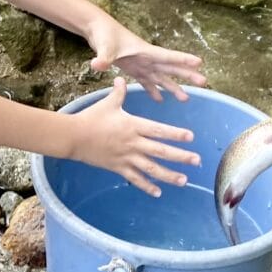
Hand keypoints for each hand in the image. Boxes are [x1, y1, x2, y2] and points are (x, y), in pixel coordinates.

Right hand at [69, 77, 200, 195]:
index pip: (159, 130)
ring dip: (169, 175)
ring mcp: (126, 157)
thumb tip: (122, 78)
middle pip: (160, 151)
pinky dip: (147, 186)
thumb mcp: (108, 103)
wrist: (74, 137)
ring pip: (151, 168)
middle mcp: (133, 143)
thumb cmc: (92, 118)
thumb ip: (119, 92)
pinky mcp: (118, 168)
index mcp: (133, 125)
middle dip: (180, 156)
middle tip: (196, 161)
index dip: (175, 134)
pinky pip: (135, 179)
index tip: (191, 137)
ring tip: (184, 180)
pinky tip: (158, 192)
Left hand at [88, 21, 205, 101]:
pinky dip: (152, 90)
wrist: (96, 29)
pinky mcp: (133, 68)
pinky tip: (158, 99)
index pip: (168, 56)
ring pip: (161, 77)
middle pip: (171, 68)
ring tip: (185, 98)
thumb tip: (97, 66)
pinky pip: (146, 81)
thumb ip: (103, 58)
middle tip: (203, 82)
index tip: (199, 62)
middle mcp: (147, 58)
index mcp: (145, 51)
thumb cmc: (103, 34)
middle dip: (186, 75)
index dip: (183, 60)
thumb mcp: (104, 47)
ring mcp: (141, 63)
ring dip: (173, 87)